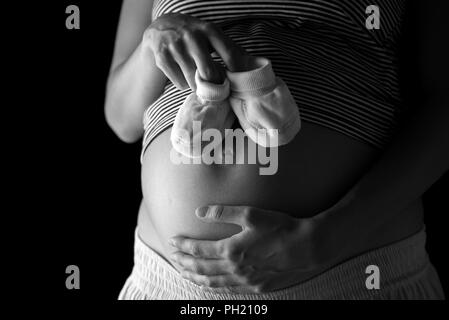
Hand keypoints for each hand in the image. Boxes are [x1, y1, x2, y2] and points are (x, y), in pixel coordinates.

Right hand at [142, 13, 249, 89]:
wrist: (160, 28)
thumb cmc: (193, 35)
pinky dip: (183, 85)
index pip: (229, 53)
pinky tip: (183, 77)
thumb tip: (251, 65)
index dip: (236, 71)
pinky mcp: (162, 57)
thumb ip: (229, 48)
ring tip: (198, 81)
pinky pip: (179, 83)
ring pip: (193, 80)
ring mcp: (175, 46)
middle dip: (213, 84)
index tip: (239, 84)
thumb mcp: (211, 35)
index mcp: (209, 30)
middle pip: (209, 72)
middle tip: (214, 87)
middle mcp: (192, 36)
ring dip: (197, 86)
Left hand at [168, 205, 333, 293]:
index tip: (172, 241)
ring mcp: (245, 281)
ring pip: (212, 283)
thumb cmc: (280, 227)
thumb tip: (199, 212)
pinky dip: (214, 287)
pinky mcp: (256, 287)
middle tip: (173, 258)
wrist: (306, 247)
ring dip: (195, 278)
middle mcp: (235, 269)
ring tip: (184, 273)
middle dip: (184, 263)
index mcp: (231, 250)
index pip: (198, 249)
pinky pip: (229, 290)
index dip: (183, 245)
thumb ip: (223, 213)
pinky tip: (211, 284)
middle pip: (201, 269)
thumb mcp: (251, 214)